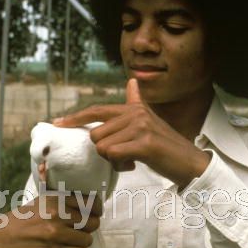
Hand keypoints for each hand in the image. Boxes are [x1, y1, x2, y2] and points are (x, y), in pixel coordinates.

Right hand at [0, 193, 101, 247]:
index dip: (96, 211)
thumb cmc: (24, 220)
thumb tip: (91, 205)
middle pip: (92, 223)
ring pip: (88, 240)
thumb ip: (63, 201)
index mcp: (55, 199)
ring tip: (71, 243)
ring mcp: (56, 233)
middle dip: (88, 229)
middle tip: (79, 231)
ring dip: (82, 243)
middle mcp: (57, 214)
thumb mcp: (42, 202)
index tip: (94, 215)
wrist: (2, 240)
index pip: (90, 202)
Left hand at [53, 79, 210, 187]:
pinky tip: (134, 165)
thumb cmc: (166, 147)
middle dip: (105, 151)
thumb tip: (132, 81)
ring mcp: (140, 126)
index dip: (75, 117)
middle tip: (124, 157)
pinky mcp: (144, 143)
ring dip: (113, 160)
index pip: (97, 110)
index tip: (57, 123)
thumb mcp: (150, 121)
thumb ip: (137, 104)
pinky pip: (114, 155)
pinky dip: (120, 165)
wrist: (190, 163)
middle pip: (96, 134)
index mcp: (133, 108)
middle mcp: (135, 113)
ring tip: (131, 161)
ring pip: (102, 146)